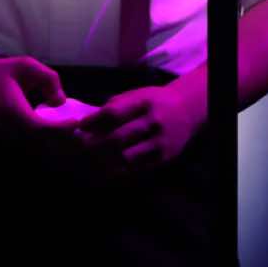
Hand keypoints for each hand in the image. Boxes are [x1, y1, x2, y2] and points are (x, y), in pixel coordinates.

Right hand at [0, 53, 69, 142]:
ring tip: (75, 133)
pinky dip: (48, 143)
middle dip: (65, 140)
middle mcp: (9, 130)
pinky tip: (58, 132)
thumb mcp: (25, 66)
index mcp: (13, 112)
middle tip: (83, 130)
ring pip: (37, 149)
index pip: (41, 128)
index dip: (62, 128)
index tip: (77, 120)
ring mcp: (7, 137)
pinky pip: (31, 147)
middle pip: (42, 145)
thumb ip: (48, 78)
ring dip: (58, 144)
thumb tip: (61, 101)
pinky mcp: (8, 139)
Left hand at [72, 80, 207, 176]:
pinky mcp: (164, 158)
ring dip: (106, 160)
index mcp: (144, 102)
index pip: (113, 113)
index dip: (94, 122)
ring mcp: (160, 142)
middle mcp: (153, 122)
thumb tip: (87, 122)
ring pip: (126, 157)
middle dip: (95, 144)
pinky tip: (107, 169)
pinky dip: (120, 171)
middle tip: (81, 148)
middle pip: (118, 137)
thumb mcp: (136, 96)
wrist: (186, 110)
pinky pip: (137, 169)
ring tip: (91, 161)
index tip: (81, 127)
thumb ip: (115, 107)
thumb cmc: (153, 102)